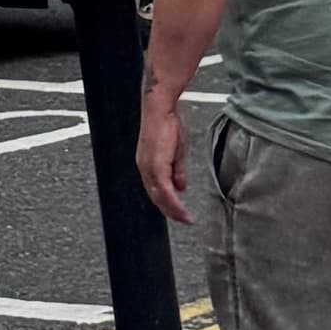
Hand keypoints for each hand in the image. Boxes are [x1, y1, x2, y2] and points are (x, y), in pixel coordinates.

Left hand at [134, 84, 188, 223]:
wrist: (159, 109)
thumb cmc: (167, 124)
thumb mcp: (175, 152)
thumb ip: (177, 171)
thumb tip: (181, 187)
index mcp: (147, 164)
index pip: (155, 191)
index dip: (166, 204)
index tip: (178, 214)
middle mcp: (145, 168)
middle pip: (156, 197)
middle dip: (170, 212)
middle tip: (183, 220)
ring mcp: (149, 167)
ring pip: (159, 197)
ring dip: (173, 211)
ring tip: (185, 219)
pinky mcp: (156, 165)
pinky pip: (164, 190)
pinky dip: (174, 203)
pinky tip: (182, 210)